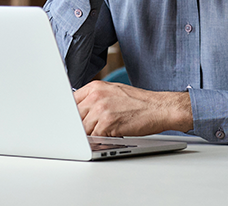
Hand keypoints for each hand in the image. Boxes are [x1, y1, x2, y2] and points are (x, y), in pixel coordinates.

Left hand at [73, 80, 191, 136]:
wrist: (159, 108)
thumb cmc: (139, 102)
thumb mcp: (113, 92)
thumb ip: (95, 98)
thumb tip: (79, 110)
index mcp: (95, 87)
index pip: (70, 102)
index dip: (69, 115)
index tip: (68, 122)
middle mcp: (95, 96)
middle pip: (74, 116)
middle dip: (78, 126)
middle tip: (83, 132)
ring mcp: (101, 109)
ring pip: (82, 129)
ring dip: (89, 135)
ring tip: (101, 134)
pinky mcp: (107, 123)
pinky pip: (93, 137)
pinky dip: (98, 141)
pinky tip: (107, 137)